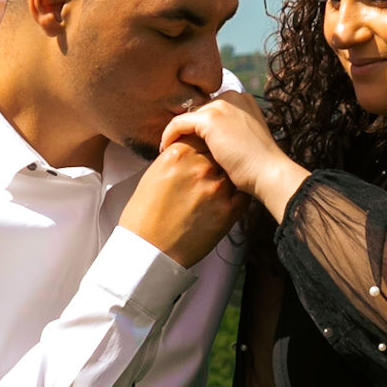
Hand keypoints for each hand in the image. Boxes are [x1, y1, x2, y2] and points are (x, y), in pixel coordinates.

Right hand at [121, 135, 245, 268]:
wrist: (149, 249)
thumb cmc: (145, 215)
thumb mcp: (154, 174)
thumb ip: (176, 158)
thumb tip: (190, 152)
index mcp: (179, 154)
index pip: (201, 138)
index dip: (203, 147)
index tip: (201, 156)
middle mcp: (200, 166)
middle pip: (218, 154)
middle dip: (215, 162)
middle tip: (206, 178)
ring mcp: (217, 188)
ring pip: (231, 173)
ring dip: (225, 180)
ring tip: (211, 194)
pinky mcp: (228, 210)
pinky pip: (242, 195)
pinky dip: (236, 196)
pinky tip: (224, 203)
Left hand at [160, 94, 307, 220]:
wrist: (269, 173)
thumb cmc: (261, 168)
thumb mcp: (248, 143)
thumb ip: (233, 135)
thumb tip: (215, 143)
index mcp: (245, 101)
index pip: (214, 109)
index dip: (201, 126)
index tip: (191, 141)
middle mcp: (234, 97)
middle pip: (200, 111)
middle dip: (189, 128)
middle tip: (177, 146)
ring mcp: (222, 106)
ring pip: (189, 116)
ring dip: (178, 132)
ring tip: (170, 149)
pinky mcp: (209, 120)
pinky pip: (179, 123)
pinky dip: (170, 135)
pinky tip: (166, 149)